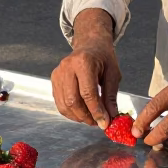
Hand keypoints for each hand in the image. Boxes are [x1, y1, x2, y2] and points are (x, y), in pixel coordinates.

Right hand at [51, 9, 120, 128]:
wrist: (90, 44)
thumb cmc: (104, 58)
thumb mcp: (113, 74)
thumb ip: (110, 97)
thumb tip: (110, 118)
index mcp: (84, 62)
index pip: (88, 93)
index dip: (96, 111)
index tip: (104, 123)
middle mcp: (67, 67)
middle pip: (73, 101)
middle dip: (86, 116)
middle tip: (98, 123)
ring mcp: (58, 73)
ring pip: (64, 104)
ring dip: (78, 117)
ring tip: (91, 119)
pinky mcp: (54, 79)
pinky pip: (60, 102)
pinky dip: (71, 112)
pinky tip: (82, 113)